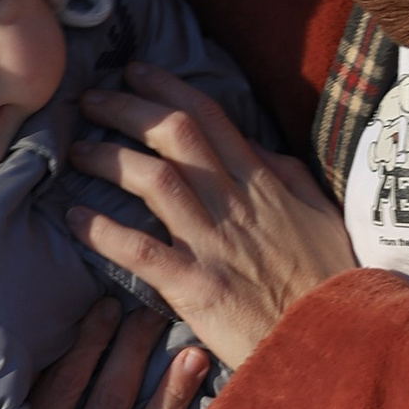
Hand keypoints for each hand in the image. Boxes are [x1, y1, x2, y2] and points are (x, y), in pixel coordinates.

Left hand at [69, 64, 356, 371]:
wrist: (336, 336)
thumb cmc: (330, 279)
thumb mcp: (320, 214)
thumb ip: (287, 177)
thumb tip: (257, 148)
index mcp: (263, 182)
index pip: (210, 118)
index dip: (167, 88)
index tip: (134, 72)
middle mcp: (236, 203)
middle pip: (175, 135)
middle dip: (128, 108)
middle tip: (91, 98)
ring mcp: (214, 243)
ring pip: (155, 180)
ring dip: (109, 158)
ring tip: (76, 150)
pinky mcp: (197, 287)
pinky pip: (142, 251)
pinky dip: (103, 232)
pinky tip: (72, 219)